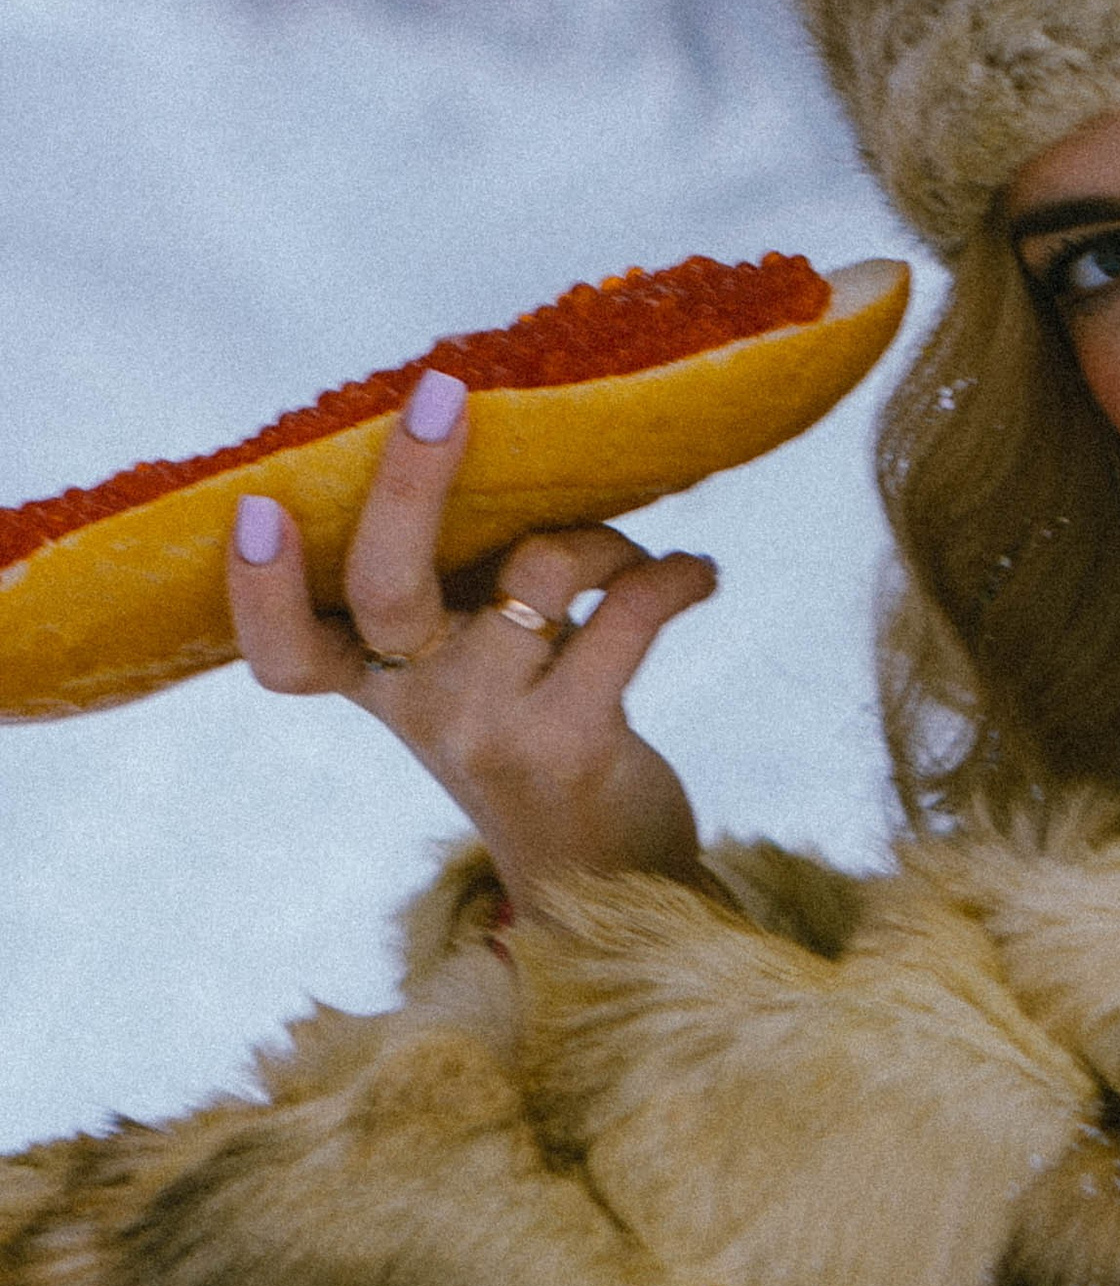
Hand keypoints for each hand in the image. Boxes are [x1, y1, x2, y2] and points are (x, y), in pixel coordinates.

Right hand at [227, 365, 718, 911]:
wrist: (606, 888)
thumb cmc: (535, 751)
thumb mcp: (469, 687)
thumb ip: (454, 600)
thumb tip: (484, 454)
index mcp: (382, 687)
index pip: (285, 654)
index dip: (259, 589)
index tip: (255, 509)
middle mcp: (421, 707)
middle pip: (387, 584)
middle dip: (411, 478)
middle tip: (441, 396)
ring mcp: (492, 727)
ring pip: (541, 566)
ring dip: (608, 538)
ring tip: (641, 560)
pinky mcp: (575, 741)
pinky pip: (628, 612)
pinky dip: (675, 575)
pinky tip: (697, 576)